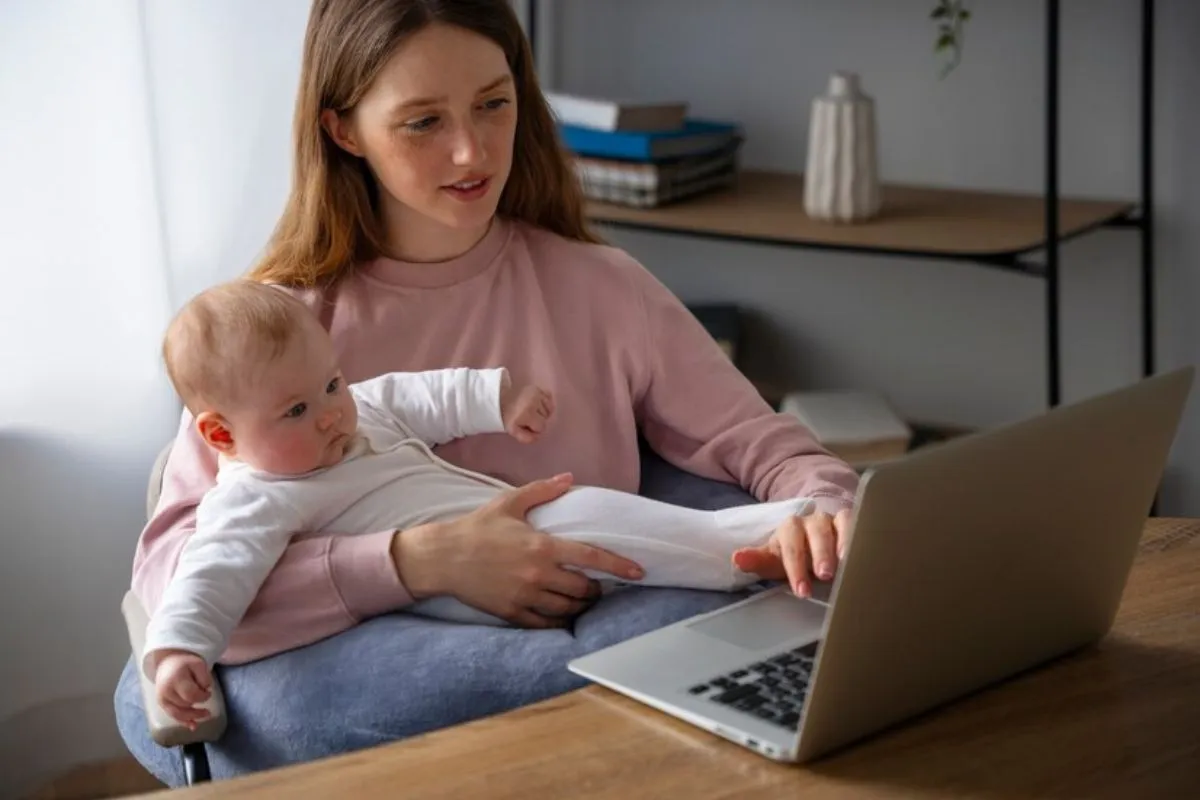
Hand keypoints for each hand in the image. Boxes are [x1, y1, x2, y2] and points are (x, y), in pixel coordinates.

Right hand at [153, 650, 212, 729]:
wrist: (168, 662)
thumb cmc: (185, 663)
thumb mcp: (198, 664)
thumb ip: (204, 677)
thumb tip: (206, 690)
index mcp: (175, 679)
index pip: (191, 694)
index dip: (202, 697)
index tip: (209, 693)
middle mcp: (166, 690)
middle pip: (185, 705)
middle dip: (198, 704)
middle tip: (208, 699)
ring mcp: (162, 698)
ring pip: (178, 713)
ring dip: (193, 717)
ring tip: (207, 715)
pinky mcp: (161, 704)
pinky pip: (173, 715)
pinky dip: (183, 721)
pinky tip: (193, 726)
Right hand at [392, 473, 644, 627]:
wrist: (442, 557)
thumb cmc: (477, 528)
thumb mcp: (510, 503)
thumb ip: (543, 490)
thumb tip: (570, 479)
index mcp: (542, 546)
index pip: (591, 557)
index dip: (618, 566)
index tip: (638, 572)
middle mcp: (538, 574)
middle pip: (583, 589)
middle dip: (595, 589)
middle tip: (596, 585)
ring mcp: (525, 596)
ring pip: (568, 608)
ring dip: (580, 605)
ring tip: (580, 598)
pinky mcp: (512, 613)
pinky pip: (546, 624)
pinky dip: (559, 620)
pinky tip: (561, 614)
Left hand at [501, 383, 554, 443]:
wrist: (500, 399)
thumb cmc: (508, 417)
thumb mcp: (514, 432)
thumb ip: (528, 438)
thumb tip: (539, 436)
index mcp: (528, 413)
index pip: (542, 427)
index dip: (534, 428)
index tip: (525, 424)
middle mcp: (535, 401)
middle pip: (546, 418)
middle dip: (539, 420)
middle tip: (527, 417)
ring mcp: (537, 392)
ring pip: (549, 409)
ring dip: (542, 412)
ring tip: (531, 410)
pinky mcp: (539, 387)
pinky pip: (549, 398)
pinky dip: (545, 403)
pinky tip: (537, 404)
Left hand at [732, 508, 853, 597]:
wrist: (816, 543)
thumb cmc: (796, 558)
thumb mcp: (777, 562)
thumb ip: (758, 561)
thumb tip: (736, 559)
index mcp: (790, 529)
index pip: (791, 546)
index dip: (795, 568)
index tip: (802, 591)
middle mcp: (813, 521)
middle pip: (816, 533)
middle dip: (820, 555)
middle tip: (824, 575)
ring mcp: (835, 520)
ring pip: (840, 525)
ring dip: (844, 544)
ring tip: (846, 564)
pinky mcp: (853, 522)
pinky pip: (858, 523)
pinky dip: (861, 536)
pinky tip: (865, 554)